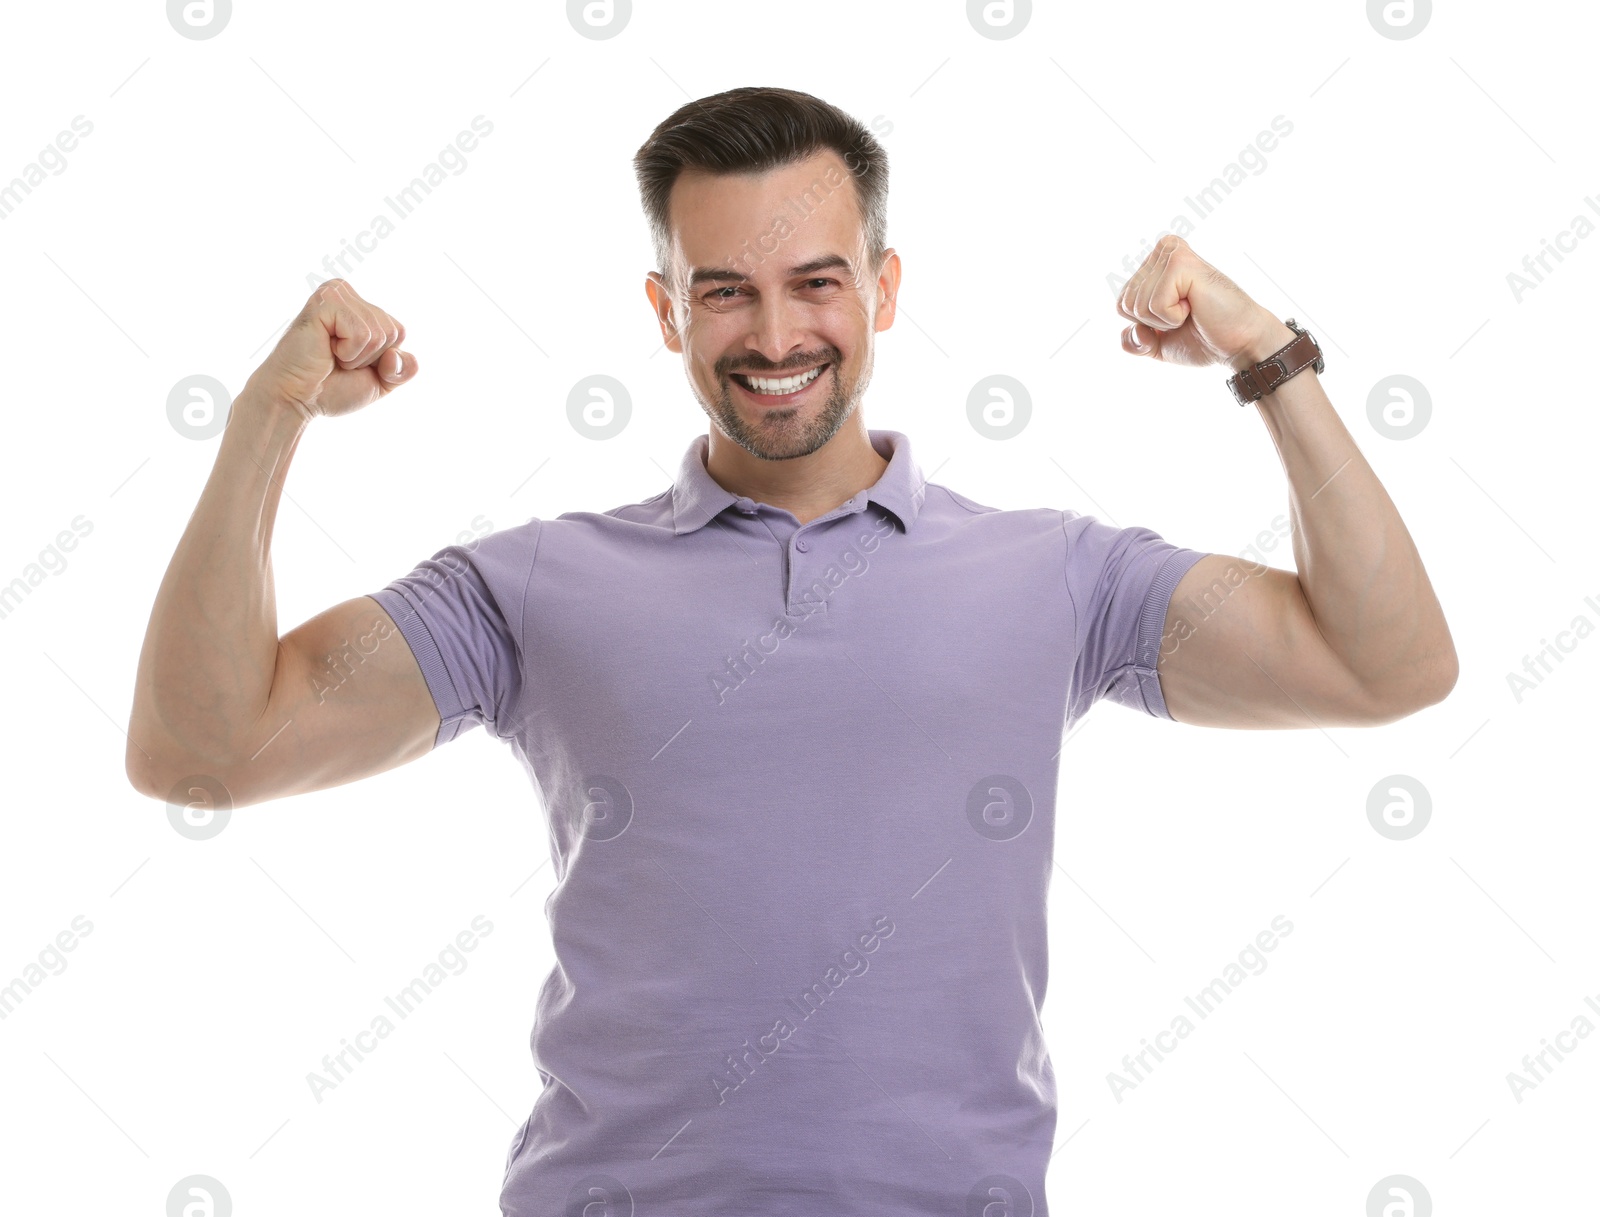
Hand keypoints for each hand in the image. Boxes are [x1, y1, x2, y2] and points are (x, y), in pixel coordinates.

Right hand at [242, 279, 417, 419]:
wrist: (296, 400)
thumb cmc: (331, 388)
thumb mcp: (380, 382)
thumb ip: (402, 369)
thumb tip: (404, 356)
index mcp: (360, 307)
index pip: (399, 332)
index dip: (382, 360)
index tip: (350, 363)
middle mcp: (347, 293)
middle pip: (393, 331)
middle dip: (370, 358)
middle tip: (337, 360)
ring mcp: (336, 293)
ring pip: (380, 333)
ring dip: (357, 357)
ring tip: (329, 355)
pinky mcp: (325, 301)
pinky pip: (363, 334)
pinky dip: (348, 352)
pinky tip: (325, 349)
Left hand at [1116, 236, 1291, 370]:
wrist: (1239, 344)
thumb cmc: (1204, 339)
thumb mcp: (1157, 345)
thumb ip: (1134, 341)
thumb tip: (1130, 331)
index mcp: (1154, 266)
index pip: (1121, 304)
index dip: (1144, 326)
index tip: (1176, 319)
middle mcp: (1162, 252)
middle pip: (1125, 303)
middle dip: (1152, 323)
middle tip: (1187, 315)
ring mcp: (1171, 254)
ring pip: (1137, 304)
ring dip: (1164, 320)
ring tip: (1192, 310)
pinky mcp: (1181, 262)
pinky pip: (1153, 305)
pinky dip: (1172, 317)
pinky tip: (1195, 306)